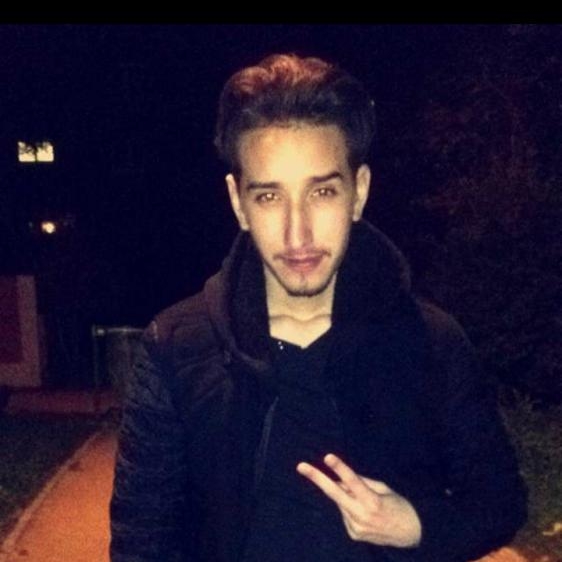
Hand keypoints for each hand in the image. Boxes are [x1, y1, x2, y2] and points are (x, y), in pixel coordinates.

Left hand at [296, 453, 421, 547]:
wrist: (411, 536)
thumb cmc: (399, 506)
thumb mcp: (384, 489)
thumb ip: (361, 482)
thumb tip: (340, 477)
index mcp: (372, 501)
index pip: (352, 481)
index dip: (340, 468)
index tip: (328, 457)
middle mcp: (362, 515)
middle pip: (335, 494)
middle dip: (317, 478)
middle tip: (300, 466)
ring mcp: (356, 527)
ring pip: (342, 502)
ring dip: (347, 496)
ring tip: (367, 502)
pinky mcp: (354, 534)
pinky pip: (346, 514)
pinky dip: (351, 508)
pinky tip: (366, 514)